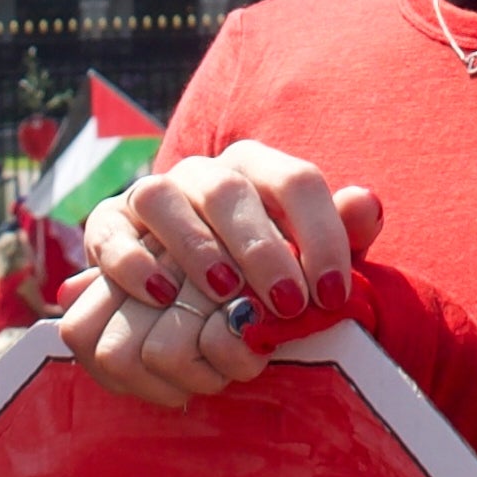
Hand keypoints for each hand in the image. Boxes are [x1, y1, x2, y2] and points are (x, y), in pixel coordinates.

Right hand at [58, 141, 384, 409]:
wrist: (192, 291)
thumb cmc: (266, 276)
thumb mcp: (310, 259)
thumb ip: (343, 234)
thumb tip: (367, 204)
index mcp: (260, 170)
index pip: (295, 179)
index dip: (320, 234)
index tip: (333, 294)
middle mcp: (204, 173)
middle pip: (228, 188)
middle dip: (261, 247)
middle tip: (286, 305)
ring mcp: (153, 194)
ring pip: (161, 195)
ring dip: (193, 245)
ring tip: (224, 292)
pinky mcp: (111, 223)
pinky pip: (110, 229)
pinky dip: (131, 259)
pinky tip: (160, 294)